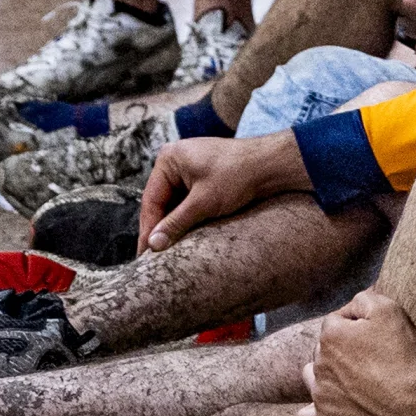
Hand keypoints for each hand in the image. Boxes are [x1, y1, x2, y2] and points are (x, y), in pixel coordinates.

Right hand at [137, 130, 303, 249]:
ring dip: (172, 224)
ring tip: (167, 250)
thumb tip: (153, 245)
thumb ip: (176, 224)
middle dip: (159, 228)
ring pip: (173, 203)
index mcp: (168, 159)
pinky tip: (185, 236)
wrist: (270, 164)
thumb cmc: (237, 175)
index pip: (151, 200)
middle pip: (160, 202)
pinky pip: (186, 201)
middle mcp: (175, 161)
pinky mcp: (202, 177)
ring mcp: (188, 168)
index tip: (145, 253)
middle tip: (152, 256)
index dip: (148, 228)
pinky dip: (185, 217)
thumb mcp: (203, 202)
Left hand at [296, 291, 415, 415]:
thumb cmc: (404, 355)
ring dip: (324, 376)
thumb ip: (363, 299)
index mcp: (330, 336)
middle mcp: (319, 364)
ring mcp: (320, 395)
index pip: (336, 322)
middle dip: (341, 350)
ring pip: (311, 378)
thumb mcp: (389, 309)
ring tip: (351, 382)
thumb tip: (351, 307)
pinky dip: (313, 413)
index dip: (357, 326)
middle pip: (323, 349)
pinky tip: (327, 409)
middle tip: (370, 359)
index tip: (377, 336)